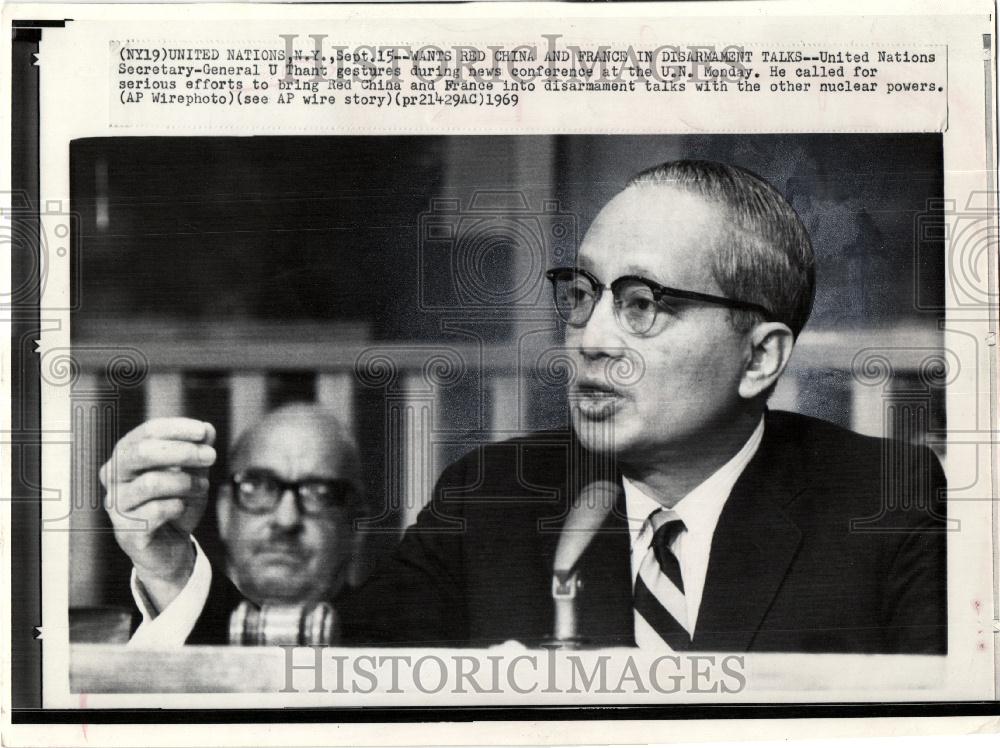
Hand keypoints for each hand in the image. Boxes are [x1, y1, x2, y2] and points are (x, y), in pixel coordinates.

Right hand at [99, 418, 216, 612]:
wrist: (170, 547)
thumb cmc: (176, 502)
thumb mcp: (192, 473)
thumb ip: (197, 451)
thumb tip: (208, 429)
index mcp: (127, 454)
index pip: (147, 432)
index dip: (177, 428)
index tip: (204, 431)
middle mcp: (113, 476)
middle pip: (143, 452)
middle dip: (183, 451)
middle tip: (211, 456)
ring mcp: (116, 503)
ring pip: (152, 482)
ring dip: (186, 483)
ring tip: (201, 486)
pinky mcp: (126, 529)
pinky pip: (156, 511)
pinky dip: (178, 506)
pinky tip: (182, 507)